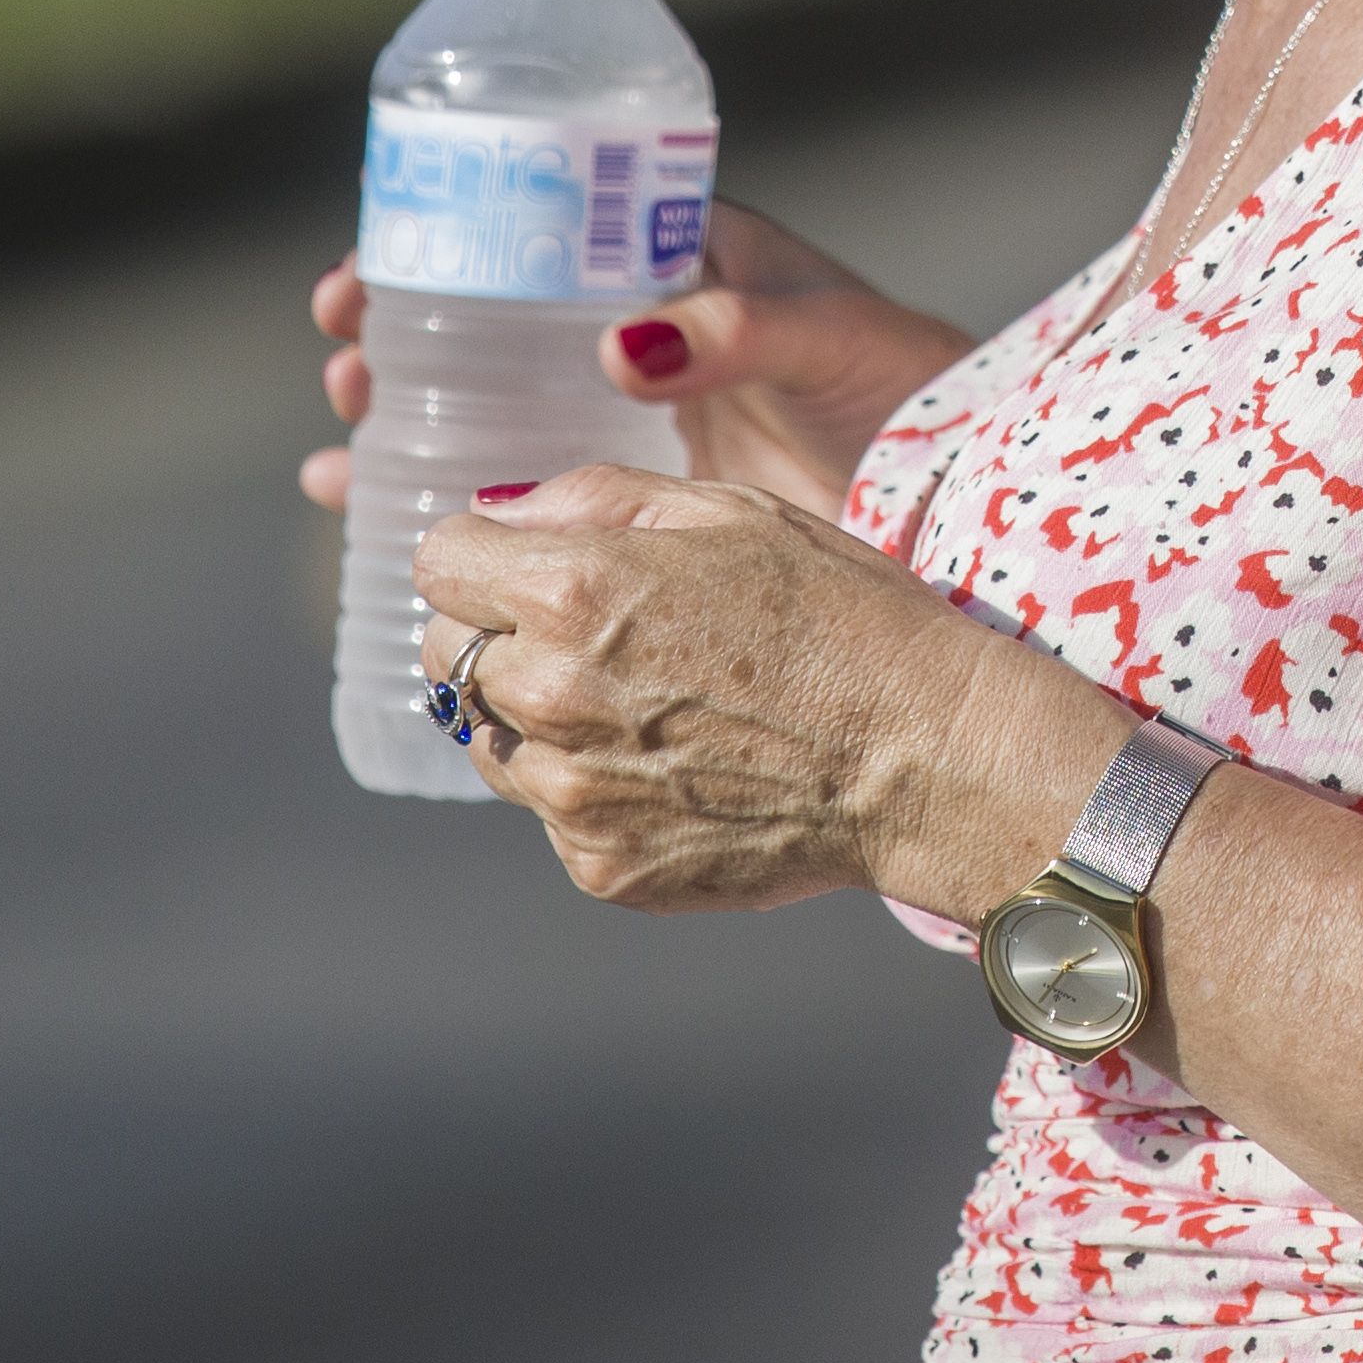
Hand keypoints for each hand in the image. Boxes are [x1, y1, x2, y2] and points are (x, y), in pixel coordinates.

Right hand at [297, 201, 977, 516]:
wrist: (947, 484)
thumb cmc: (898, 379)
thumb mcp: (822, 334)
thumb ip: (736, 331)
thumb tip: (621, 347)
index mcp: (669, 259)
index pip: (531, 231)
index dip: (437, 244)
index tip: (364, 274)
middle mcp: (630, 330)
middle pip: (483, 318)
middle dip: (400, 334)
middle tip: (344, 362)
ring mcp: (620, 412)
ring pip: (483, 400)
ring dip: (404, 413)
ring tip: (340, 439)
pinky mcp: (625, 491)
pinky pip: (515, 484)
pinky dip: (441, 490)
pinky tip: (369, 512)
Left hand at [410, 465, 1111, 916]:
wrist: (924, 754)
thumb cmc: (844, 615)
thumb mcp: (732, 509)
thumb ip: (595, 496)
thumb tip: (500, 510)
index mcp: (574, 590)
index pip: (437, 561)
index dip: (486, 553)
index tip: (530, 562)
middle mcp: (551, 697)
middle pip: (447, 653)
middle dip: (503, 631)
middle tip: (600, 632)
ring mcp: (570, 795)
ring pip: (491, 739)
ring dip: (542, 714)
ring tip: (650, 702)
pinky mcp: (599, 866)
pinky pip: (553, 813)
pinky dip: (594, 786)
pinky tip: (680, 764)